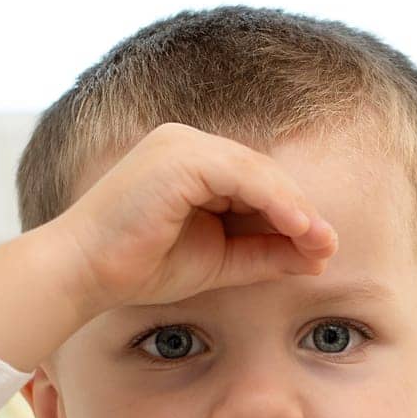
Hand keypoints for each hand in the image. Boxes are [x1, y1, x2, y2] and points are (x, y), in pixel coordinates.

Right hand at [50, 122, 338, 314]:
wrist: (86, 273)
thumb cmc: (141, 267)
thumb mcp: (219, 261)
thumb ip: (264, 254)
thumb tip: (317, 256)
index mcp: (192, 164)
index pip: (257, 183)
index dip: (293, 215)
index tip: (324, 249)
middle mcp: (187, 144)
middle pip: (263, 173)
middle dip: (301, 212)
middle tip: (331, 246)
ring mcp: (182, 145)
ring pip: (258, 171)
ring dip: (295, 207)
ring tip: (322, 241)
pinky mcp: (180, 157)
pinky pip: (242, 175)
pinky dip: (275, 200)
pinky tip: (298, 226)